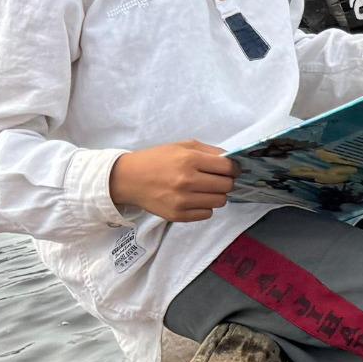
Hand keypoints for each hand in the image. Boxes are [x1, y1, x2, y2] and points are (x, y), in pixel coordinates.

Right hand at [110, 141, 236, 222]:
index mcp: (189, 159)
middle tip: (217, 180)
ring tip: (204, 189)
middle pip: (227, 186)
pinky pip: (207, 214)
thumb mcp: (183, 146)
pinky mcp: (177, 215)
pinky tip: (194, 199)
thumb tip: (233, 160)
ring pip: (220, 202)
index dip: (234, 169)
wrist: (129, 178)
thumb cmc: (158, 159)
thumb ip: (210, 151)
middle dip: (226, 182)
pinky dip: (205, 207)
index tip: (231, 170)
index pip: (228, 168)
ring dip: (217, 195)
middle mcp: (187, 180)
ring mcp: (182, 200)